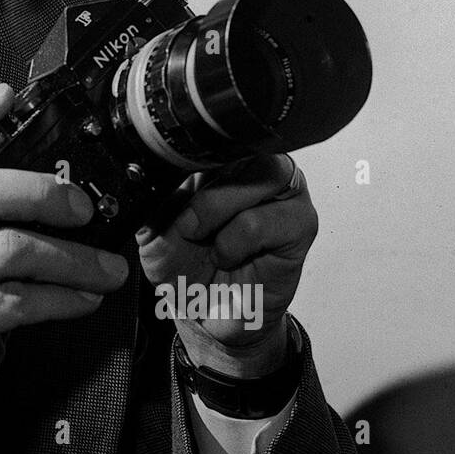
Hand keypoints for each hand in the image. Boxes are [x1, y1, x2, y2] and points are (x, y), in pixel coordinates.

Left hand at [136, 154, 317, 377]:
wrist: (204, 316)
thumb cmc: (185, 269)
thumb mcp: (154, 226)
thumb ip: (159, 192)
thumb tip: (159, 168)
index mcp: (225, 162)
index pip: (215, 137)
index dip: (190, 159)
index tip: (169, 186)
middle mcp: (259, 170)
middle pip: (240, 150)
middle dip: (203, 192)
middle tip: (186, 225)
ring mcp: (285, 195)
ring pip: (260, 175)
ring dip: (219, 211)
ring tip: (206, 242)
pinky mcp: (301, 226)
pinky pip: (266, 219)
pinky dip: (237, 240)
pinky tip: (228, 256)